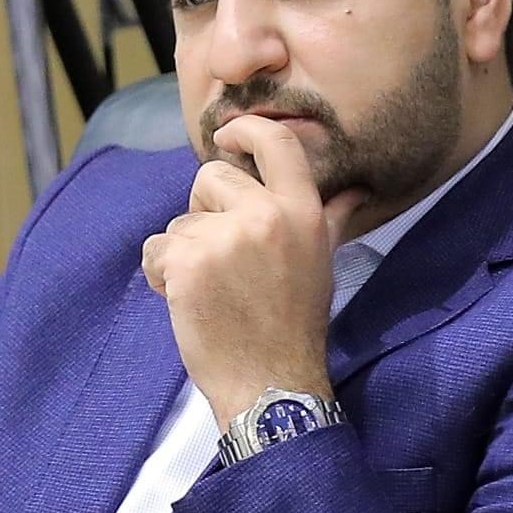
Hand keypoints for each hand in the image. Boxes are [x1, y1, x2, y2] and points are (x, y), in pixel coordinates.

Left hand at [141, 115, 366, 427]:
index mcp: (302, 213)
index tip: (226, 135)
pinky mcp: (187, 263)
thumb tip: (356, 191)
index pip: (276, 144)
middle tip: (222, 260)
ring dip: (183, 253)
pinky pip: (156, 249)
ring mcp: (224, 238)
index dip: (246, 129)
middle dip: (203, 212)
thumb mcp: (321, 264)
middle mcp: (266, 216)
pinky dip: (159, 274)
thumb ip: (330, 219)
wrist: (270, 383)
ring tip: (211, 291)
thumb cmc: (293, 325)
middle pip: (209, 178)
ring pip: (180, 221)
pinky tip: (184, 301)